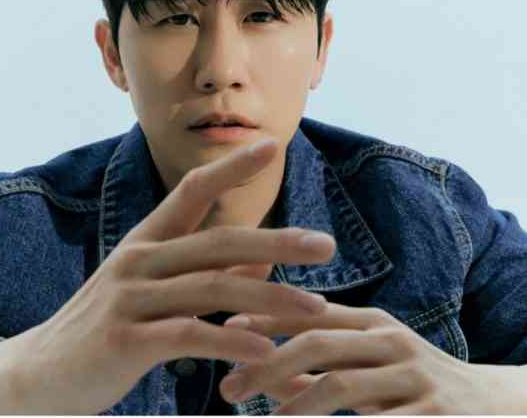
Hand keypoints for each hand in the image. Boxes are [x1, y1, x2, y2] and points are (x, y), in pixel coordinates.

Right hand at [21, 137, 334, 414]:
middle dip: (277, 241)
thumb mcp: (153, 293)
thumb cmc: (105, 328)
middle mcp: (139, 259)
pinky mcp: (124, 340)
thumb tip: (262, 257)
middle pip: (218, 242)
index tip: (271, 145)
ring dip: (269, 298)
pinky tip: (266, 349)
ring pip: (212, 289)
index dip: (231, 166)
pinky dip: (231, 341)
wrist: (38, 375)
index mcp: (146, 241)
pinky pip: (188, 336)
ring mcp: (130, 297)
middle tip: (326, 245)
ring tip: (315, 309)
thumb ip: (206, 273)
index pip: (192, 190)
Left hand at [219, 302, 523, 413]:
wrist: (496, 408)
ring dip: (294, 404)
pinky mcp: (435, 415)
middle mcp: (391, 341)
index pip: (309, 312)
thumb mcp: (372, 365)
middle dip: (266, 363)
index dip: (265, 318)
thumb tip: (263, 370)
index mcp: (372, 323)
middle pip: (317, 342)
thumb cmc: (415, 384)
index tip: (224, 330)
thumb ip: (321, 365)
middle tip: (228, 389)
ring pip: (340, 384)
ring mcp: (415, 376)